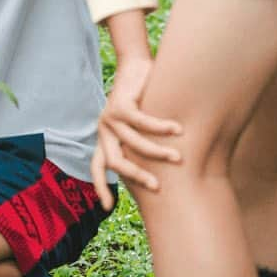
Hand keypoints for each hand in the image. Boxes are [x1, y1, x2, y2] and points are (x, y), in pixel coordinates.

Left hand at [91, 56, 181, 208]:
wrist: (135, 68)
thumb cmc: (143, 103)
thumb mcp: (139, 129)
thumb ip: (142, 148)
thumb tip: (162, 177)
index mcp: (106, 139)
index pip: (97, 167)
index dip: (100, 187)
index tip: (107, 208)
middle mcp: (104, 130)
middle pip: (115, 162)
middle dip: (136, 176)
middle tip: (157, 187)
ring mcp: (109, 117)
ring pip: (134, 143)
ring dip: (157, 152)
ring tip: (178, 157)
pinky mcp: (120, 104)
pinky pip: (143, 122)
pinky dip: (161, 128)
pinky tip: (178, 129)